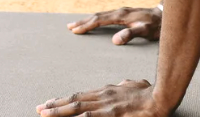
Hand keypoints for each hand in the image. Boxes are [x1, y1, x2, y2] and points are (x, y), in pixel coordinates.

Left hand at [37, 78, 162, 116]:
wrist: (160, 97)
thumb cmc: (149, 92)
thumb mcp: (133, 85)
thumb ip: (123, 85)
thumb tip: (119, 84)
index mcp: (106, 90)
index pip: (80, 96)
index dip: (63, 100)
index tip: (49, 103)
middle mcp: (102, 96)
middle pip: (74, 101)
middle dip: (54, 106)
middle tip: (39, 109)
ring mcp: (106, 105)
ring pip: (77, 108)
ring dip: (59, 111)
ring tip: (44, 114)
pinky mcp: (112, 114)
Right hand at [67, 7, 161, 44]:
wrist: (167, 15)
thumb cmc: (157, 25)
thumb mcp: (146, 30)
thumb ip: (132, 34)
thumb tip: (115, 40)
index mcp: (122, 15)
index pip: (100, 19)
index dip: (87, 25)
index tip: (75, 30)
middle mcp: (120, 11)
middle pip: (97, 16)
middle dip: (82, 22)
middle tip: (69, 28)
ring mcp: (122, 12)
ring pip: (100, 15)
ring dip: (87, 20)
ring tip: (76, 25)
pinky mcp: (125, 14)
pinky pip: (106, 16)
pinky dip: (96, 19)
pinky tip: (94, 22)